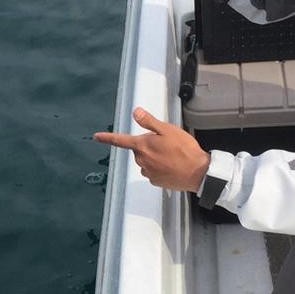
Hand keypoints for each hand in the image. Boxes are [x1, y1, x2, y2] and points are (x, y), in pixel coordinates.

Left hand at [93, 107, 210, 191]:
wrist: (198, 172)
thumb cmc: (184, 150)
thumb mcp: (167, 130)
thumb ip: (149, 122)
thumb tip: (135, 112)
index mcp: (142, 146)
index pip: (120, 141)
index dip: (107, 138)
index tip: (96, 137)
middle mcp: (141, 160)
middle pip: (139, 149)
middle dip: (149, 145)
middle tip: (167, 144)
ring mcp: (147, 172)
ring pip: (146, 160)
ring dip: (155, 156)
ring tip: (173, 155)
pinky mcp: (154, 181)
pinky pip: (153, 171)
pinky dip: (161, 167)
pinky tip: (173, 165)